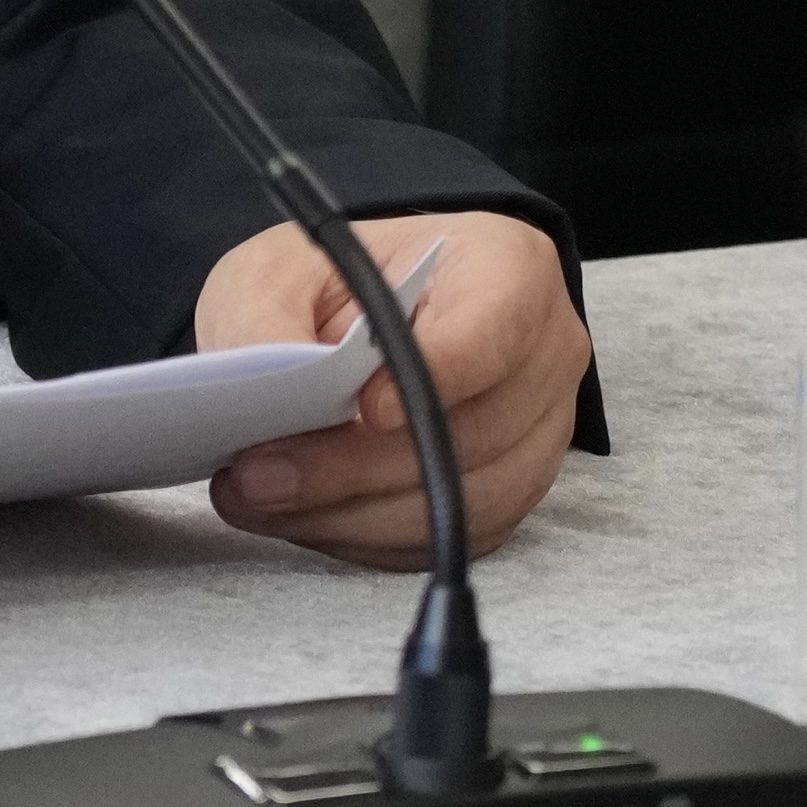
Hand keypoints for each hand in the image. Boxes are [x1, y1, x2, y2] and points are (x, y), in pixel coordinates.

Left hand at [193, 210, 586, 565]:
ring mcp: (538, 434)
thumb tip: (264, 387)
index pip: (491, 333)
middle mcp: (543, 355)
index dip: (434, 378)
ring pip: (463, 502)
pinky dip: (370, 539)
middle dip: (356, 466)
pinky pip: (451, 538)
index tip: (364, 409)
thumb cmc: (334, 282)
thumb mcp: (277, 268)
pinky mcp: (511, 497)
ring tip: (265, 499)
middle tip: (263, 475)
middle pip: (472, 433)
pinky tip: (305, 518)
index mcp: (506, 270)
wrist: (359, 318)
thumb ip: (263, 317)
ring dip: (354, 514)